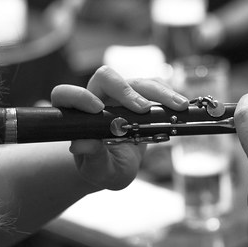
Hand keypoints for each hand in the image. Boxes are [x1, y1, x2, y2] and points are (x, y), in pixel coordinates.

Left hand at [51, 66, 188, 190]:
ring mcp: (120, 94)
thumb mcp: (98, 169)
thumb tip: (82, 144)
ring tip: (178, 107)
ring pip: (137, 80)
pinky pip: (154, 85)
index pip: (67, 94)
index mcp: (78, 114)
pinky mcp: (140, 94)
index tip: (97, 110)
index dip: (78, 96)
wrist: (118, 164)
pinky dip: (169, 94)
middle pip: (106, 77)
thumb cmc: (103, 167)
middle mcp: (97, 97)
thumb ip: (91, 158)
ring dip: (158, 92)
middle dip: (126, 90)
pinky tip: (180, 107)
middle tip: (143, 110)